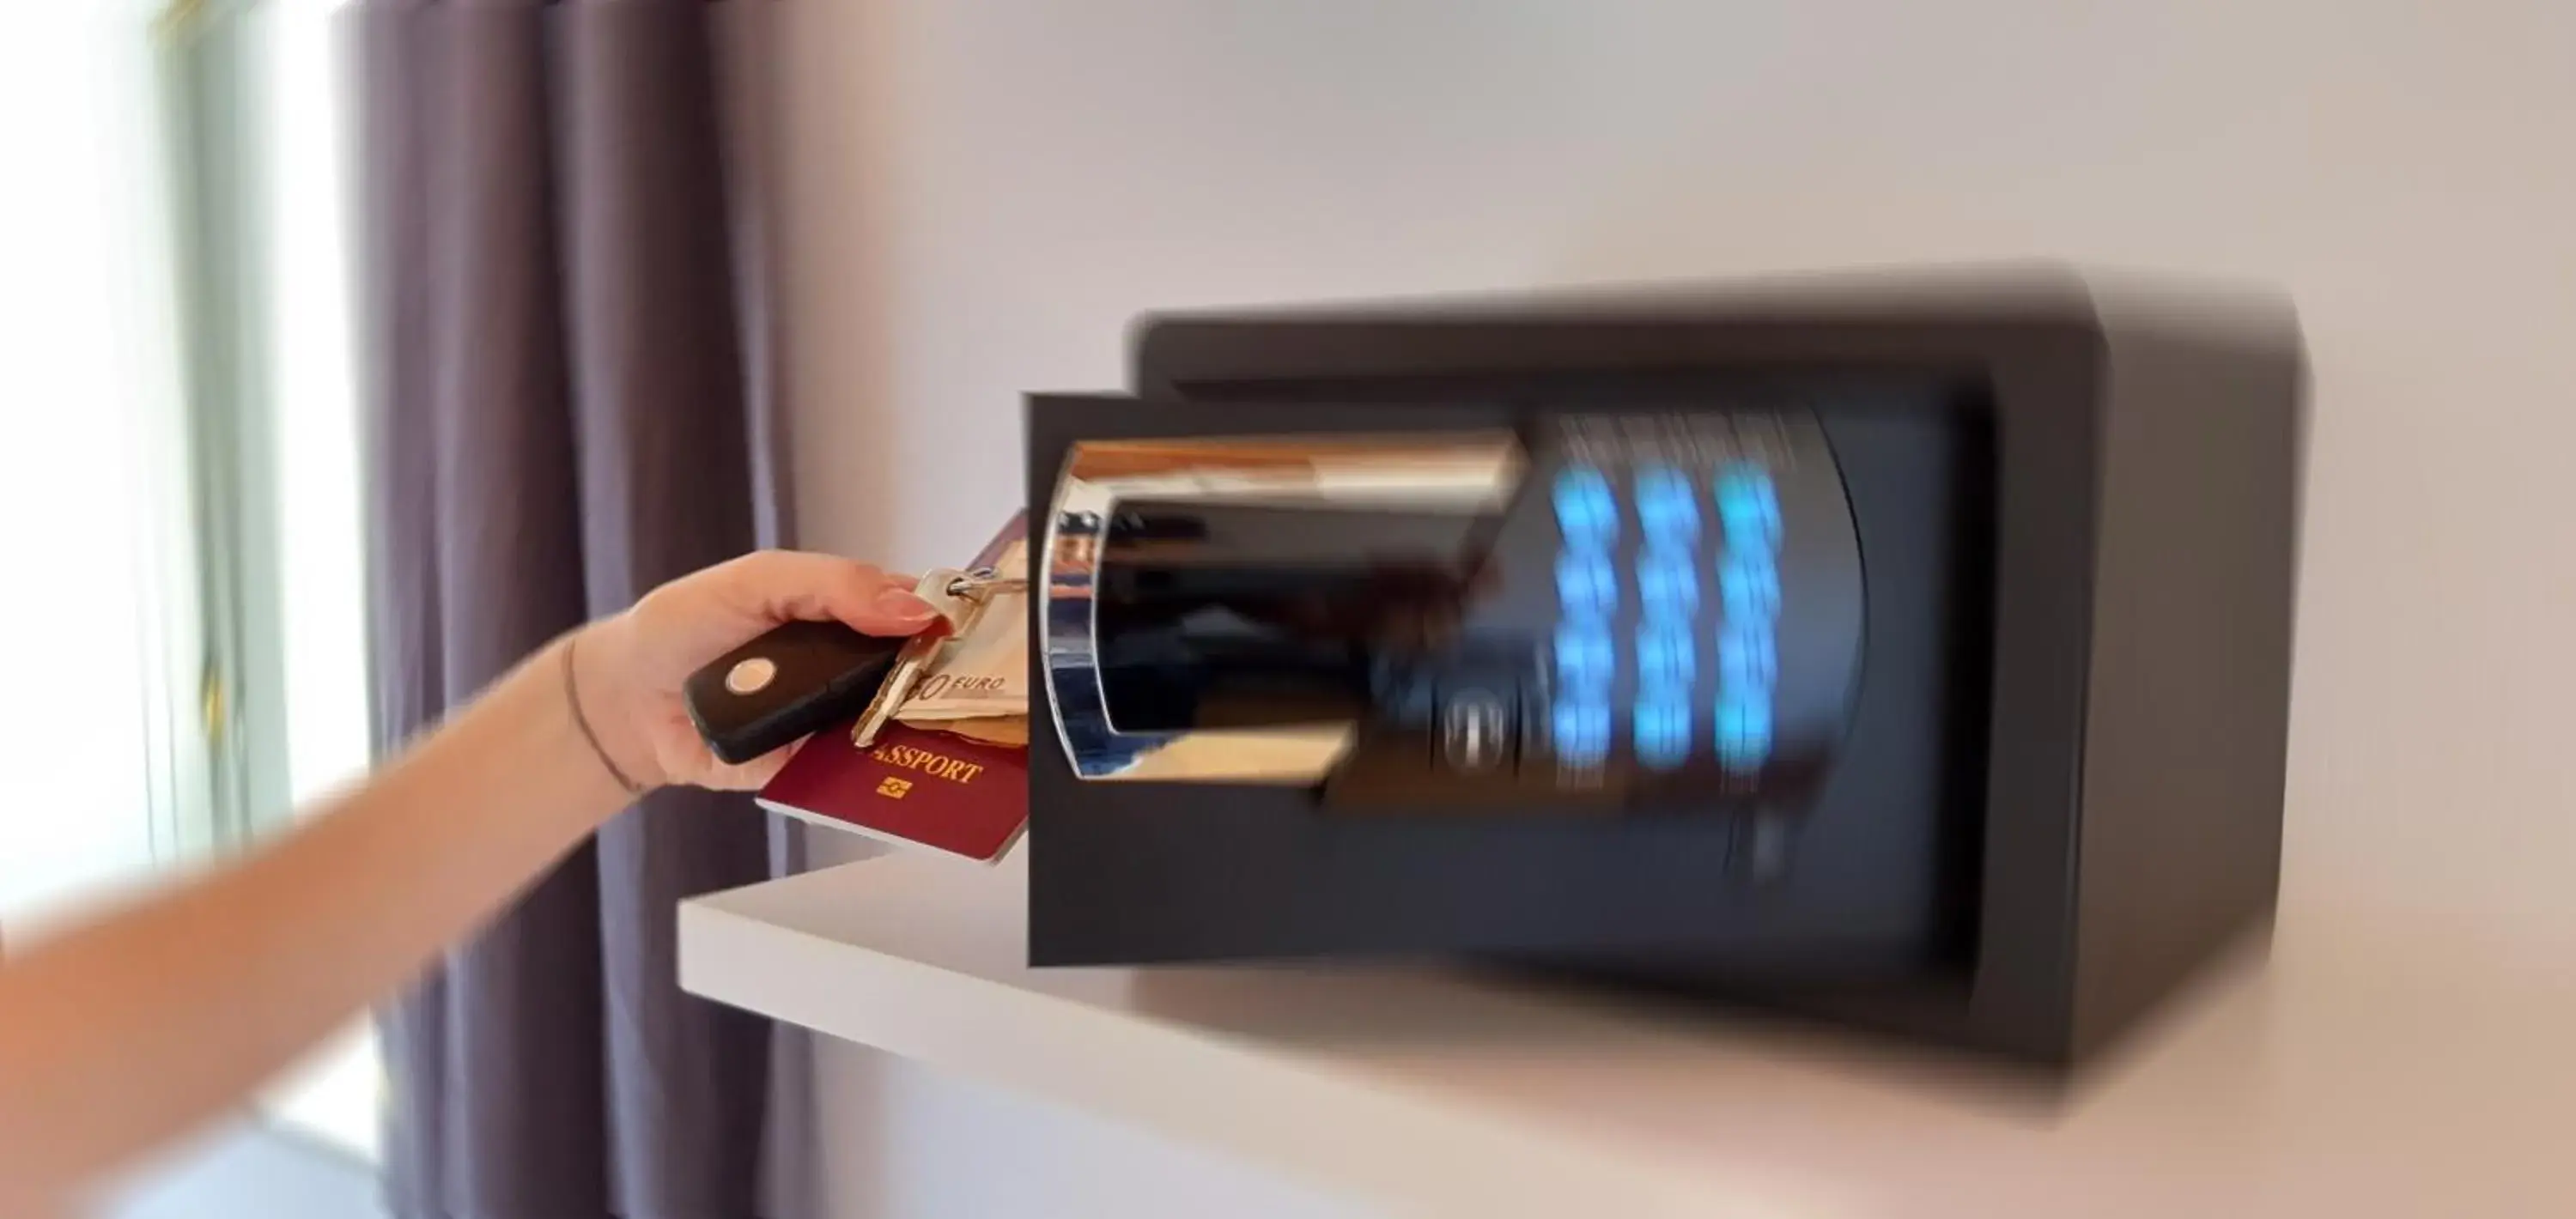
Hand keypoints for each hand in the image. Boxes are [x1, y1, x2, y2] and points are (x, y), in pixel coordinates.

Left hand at [571, 551, 938, 790]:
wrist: (626, 700)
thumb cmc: (684, 627)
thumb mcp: (758, 581)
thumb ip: (832, 584)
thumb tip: (910, 606)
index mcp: (842, 611)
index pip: (913, 611)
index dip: (940, 618)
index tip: (957, 628)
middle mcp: (846, 667)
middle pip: (915, 675)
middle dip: (935, 680)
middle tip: (953, 681)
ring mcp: (831, 721)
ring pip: (893, 729)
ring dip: (907, 728)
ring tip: (920, 722)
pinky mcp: (811, 769)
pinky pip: (851, 775)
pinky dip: (868, 772)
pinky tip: (885, 765)